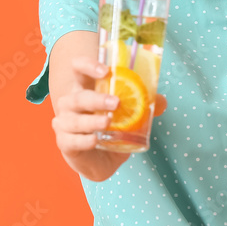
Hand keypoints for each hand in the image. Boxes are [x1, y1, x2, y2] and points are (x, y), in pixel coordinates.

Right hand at [51, 56, 166, 180]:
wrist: (100, 159)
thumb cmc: (112, 128)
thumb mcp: (130, 113)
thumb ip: (144, 104)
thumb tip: (161, 102)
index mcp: (85, 88)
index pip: (78, 68)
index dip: (87, 65)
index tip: (106, 71)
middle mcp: (71, 103)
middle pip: (76, 97)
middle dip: (96, 99)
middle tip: (116, 102)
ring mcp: (65, 123)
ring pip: (72, 119)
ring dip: (91, 120)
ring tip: (108, 122)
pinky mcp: (65, 143)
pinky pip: (71, 140)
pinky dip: (83, 140)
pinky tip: (95, 140)